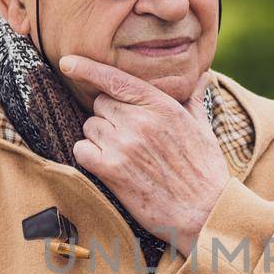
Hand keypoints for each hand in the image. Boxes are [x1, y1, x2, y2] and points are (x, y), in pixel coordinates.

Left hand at [59, 55, 229, 258]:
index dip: (88, 68)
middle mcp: (140, 120)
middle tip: (129, 137)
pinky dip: (89, 156)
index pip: (116, 79)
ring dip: (100, 138)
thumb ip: (194, 100)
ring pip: (90, 126)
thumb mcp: (204, 129)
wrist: (205, 211)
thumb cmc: (206, 171)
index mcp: (162, 106)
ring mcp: (124, 144)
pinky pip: (81, 149)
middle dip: (110, 117)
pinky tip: (109, 167)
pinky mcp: (112, 170)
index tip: (67, 62)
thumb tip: (203, 77)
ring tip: (124, 155)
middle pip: (101, 104)